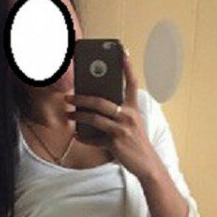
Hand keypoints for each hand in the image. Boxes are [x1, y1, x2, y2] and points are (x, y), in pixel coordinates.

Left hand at [64, 49, 162, 181]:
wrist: (148, 165)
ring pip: (94, 118)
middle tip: (68, 97)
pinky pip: (95, 138)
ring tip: (69, 113)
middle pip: (101, 101)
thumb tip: (95, 108)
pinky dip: (84, 137)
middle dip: (81, 98)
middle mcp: (128, 116)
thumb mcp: (133, 124)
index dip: (127, 67)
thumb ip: (118, 113)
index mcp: (134, 109)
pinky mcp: (115, 143)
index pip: (131, 83)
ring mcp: (122, 130)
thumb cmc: (137, 143)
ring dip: (78, 115)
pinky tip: (77, 135)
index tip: (122, 51)